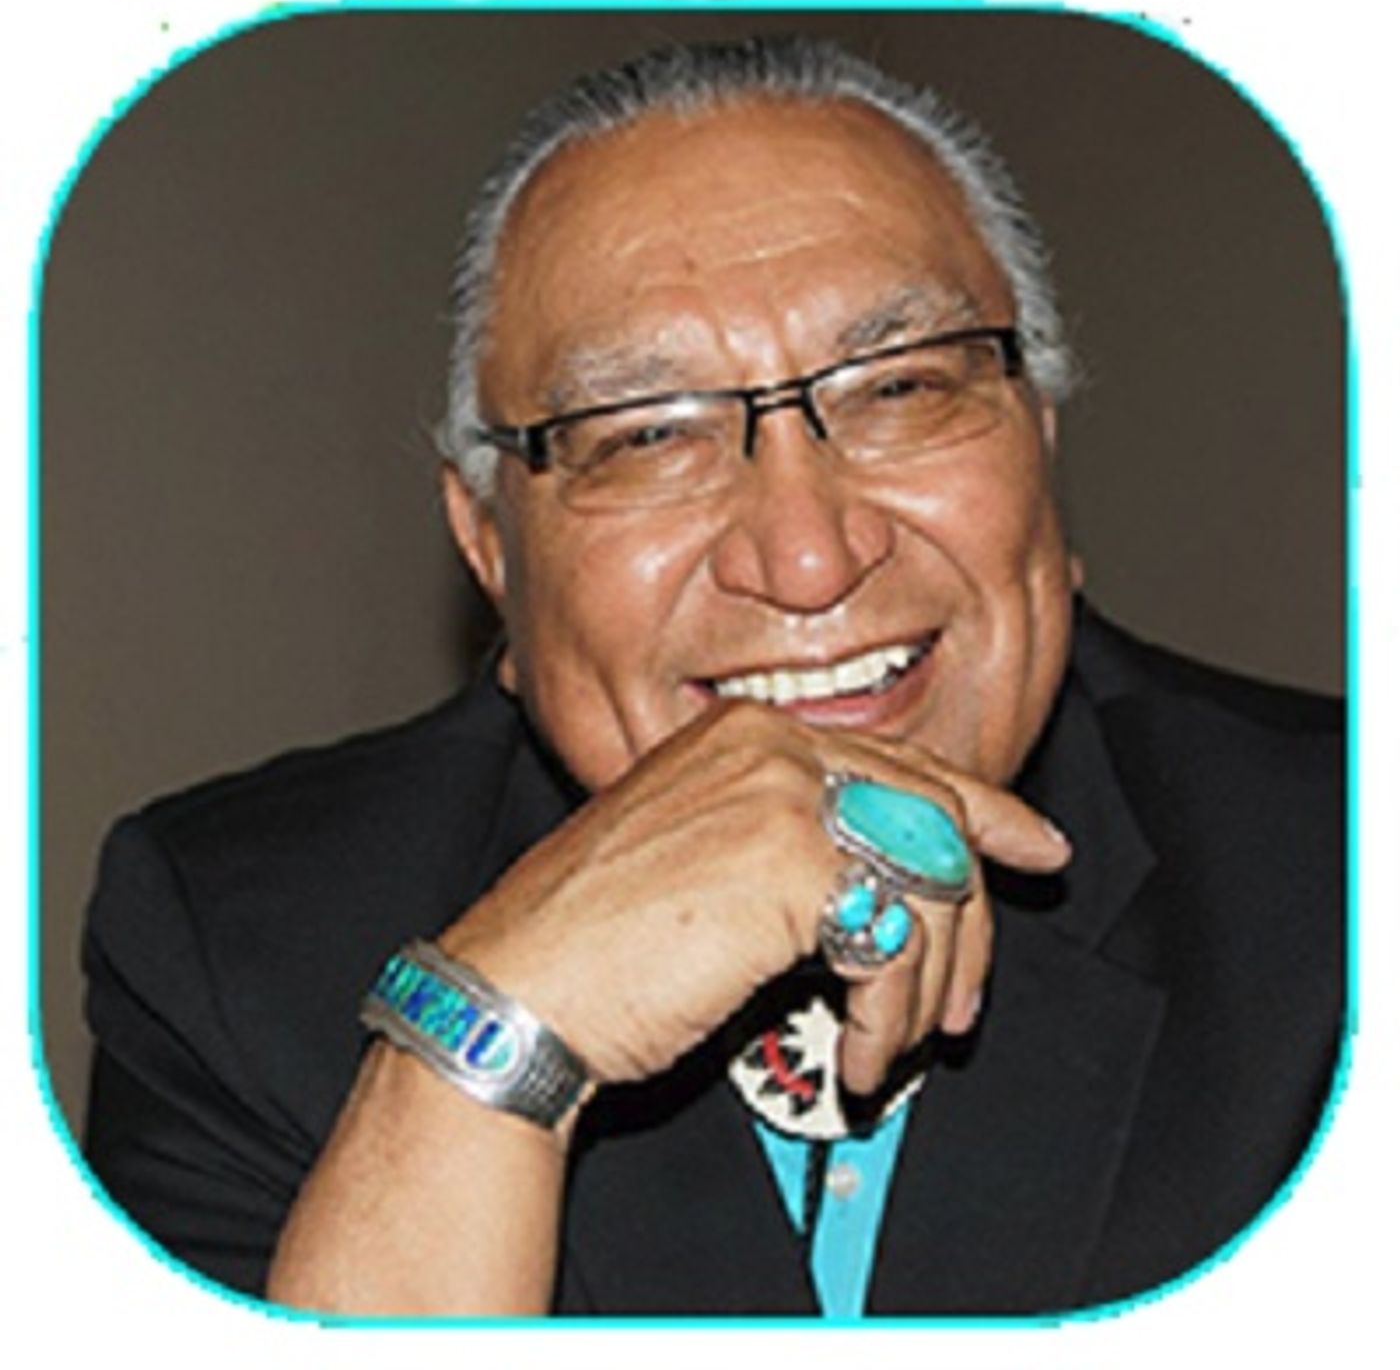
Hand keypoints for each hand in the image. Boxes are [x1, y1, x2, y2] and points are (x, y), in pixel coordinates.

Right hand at [437, 699, 1069, 1095]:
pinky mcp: (795, 862)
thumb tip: (875, 886)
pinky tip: (860, 1055)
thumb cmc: (591, 942)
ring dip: (923, 990)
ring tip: (886, 1047)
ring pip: (928, 883)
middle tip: (965, 1002)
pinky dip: (893, 1015)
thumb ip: (786, 847)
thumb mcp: (697, 861)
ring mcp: (785, 795)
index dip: (981, 809)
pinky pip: (897, 943)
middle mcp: (773, 746)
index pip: (898, 764)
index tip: (1031, 846)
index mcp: (747, 734)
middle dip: (969, 922)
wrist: (519, 985)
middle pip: (933, 818)